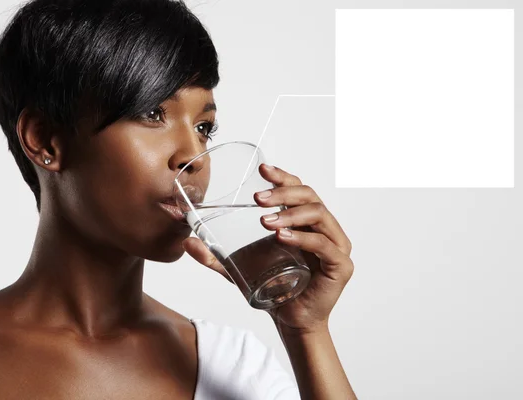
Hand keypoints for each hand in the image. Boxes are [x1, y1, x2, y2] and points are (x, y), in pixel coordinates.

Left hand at [182, 163, 353, 334]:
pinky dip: (303, 238)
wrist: (291, 321)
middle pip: (310, 196)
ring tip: (265, 221)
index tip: (262, 170)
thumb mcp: (238, 267)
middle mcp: (324, 228)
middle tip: (257, 198)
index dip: (283, 177)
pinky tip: (282, 238)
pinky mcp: (341, 265)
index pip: (298, 189)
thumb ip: (215, 255)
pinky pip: (324, 244)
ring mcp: (336, 245)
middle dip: (283, 192)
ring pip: (318, 214)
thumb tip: (186, 242)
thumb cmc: (272, 288)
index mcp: (305, 221)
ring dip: (290, 214)